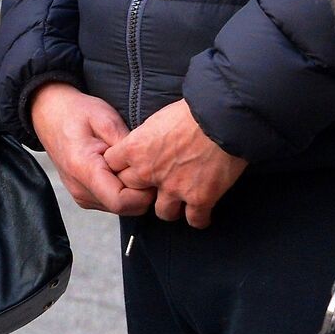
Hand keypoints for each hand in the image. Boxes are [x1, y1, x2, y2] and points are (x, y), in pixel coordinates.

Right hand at [28, 83, 155, 216]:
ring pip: (120, 209)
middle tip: (147, 166)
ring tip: (131, 166)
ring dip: (132, 192)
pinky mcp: (83, 195)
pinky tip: (121, 170)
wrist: (48, 113)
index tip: (152, 173)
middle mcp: (79, 188)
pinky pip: (111, 202)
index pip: (121, 201)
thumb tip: (148, 166)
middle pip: (124, 208)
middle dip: (142, 193)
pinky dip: (123, 191)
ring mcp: (80, 194)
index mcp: (83, 168)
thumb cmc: (76, 112)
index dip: (144, 193)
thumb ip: (126, 146)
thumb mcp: (105, 119)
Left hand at [103, 99, 246, 227]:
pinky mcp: (200, 198)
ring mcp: (174, 188)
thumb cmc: (191, 112)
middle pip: (133, 192)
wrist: (222, 118)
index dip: (122, 168)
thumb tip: (148, 144)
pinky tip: (203, 213)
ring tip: (181, 202)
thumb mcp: (157, 119)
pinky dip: (200, 218)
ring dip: (171, 207)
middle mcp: (149, 172)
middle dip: (143, 189)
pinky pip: (195, 221)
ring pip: (163, 213)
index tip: (132, 167)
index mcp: (135, 148)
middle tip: (157, 186)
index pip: (112, 166)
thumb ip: (147, 138)